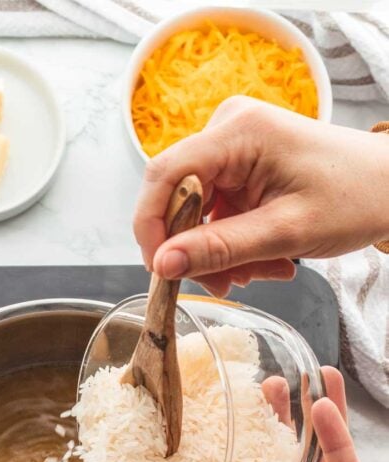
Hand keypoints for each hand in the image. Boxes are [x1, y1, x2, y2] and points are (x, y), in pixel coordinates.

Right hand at [134, 97, 388, 296]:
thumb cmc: (355, 197)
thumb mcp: (285, 232)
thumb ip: (220, 249)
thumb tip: (163, 266)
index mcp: (237, 132)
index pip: (164, 176)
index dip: (152, 227)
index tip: (162, 272)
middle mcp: (227, 130)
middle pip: (178, 198)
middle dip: (197, 249)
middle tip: (227, 285)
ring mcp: (232, 146)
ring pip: (196, 214)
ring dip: (221, 253)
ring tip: (264, 271)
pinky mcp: (239, 164)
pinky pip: (216, 213)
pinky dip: (234, 243)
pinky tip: (265, 259)